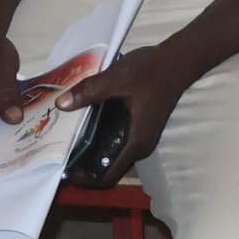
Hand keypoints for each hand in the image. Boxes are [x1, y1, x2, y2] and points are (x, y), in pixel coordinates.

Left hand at [53, 45, 199, 187]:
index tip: (63, 169)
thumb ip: (90, 91)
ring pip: (111, 155)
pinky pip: (115, 142)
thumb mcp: (118, 78)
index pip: (108, 177)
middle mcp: (139, 146)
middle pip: (107, 168)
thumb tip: (60, 104)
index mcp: (135, 142)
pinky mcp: (140, 127)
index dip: (85, 179)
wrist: (180, 59)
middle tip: (58, 150)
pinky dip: (99, 139)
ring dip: (90, 151)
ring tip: (67, 137)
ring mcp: (141, 137)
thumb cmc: (153, 71)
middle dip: (82, 164)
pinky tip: (85, 121)